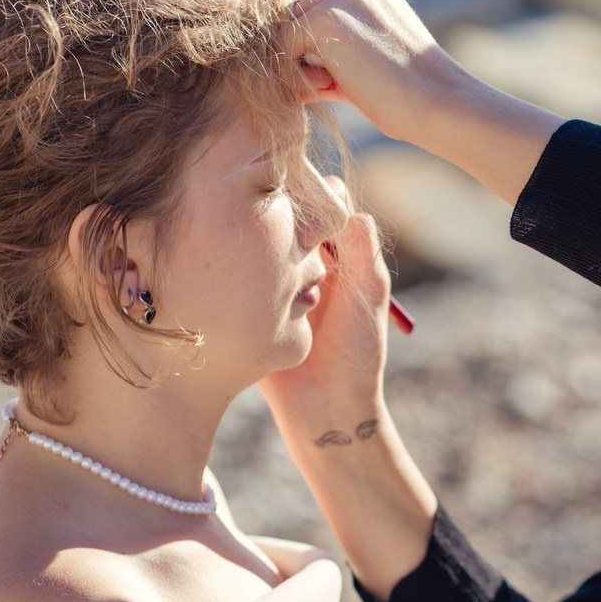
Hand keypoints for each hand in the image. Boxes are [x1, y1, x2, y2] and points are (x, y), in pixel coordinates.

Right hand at [258, 207, 389, 450]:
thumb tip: (352, 209)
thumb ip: (362, 254)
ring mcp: (267, 280)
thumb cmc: (356, 354)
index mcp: (338, 255)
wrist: (324, 407)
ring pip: (257, 239)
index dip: (315, 195)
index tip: (309, 205)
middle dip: (284, 220)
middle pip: (286, 214)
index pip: (325, 203)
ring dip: (260, 248)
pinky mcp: (241, 302)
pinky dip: (235, 273)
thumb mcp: (368, 299)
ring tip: (269, 275)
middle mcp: (301, 261)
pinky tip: (239, 285)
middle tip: (286, 241)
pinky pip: (232, 273)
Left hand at [287, 0, 465, 145]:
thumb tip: (274, 51)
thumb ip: (329, 41)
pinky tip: (328, 88)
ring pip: (283, 25)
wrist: (437, 102)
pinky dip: (295, 74)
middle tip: (329, 82)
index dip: (310, 36)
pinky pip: (282, 45)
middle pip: (291, 7)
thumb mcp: (368, 51)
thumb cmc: (406, 89)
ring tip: (329, 85)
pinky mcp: (325, 16)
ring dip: (296, 60)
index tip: (331, 73)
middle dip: (299, 47)